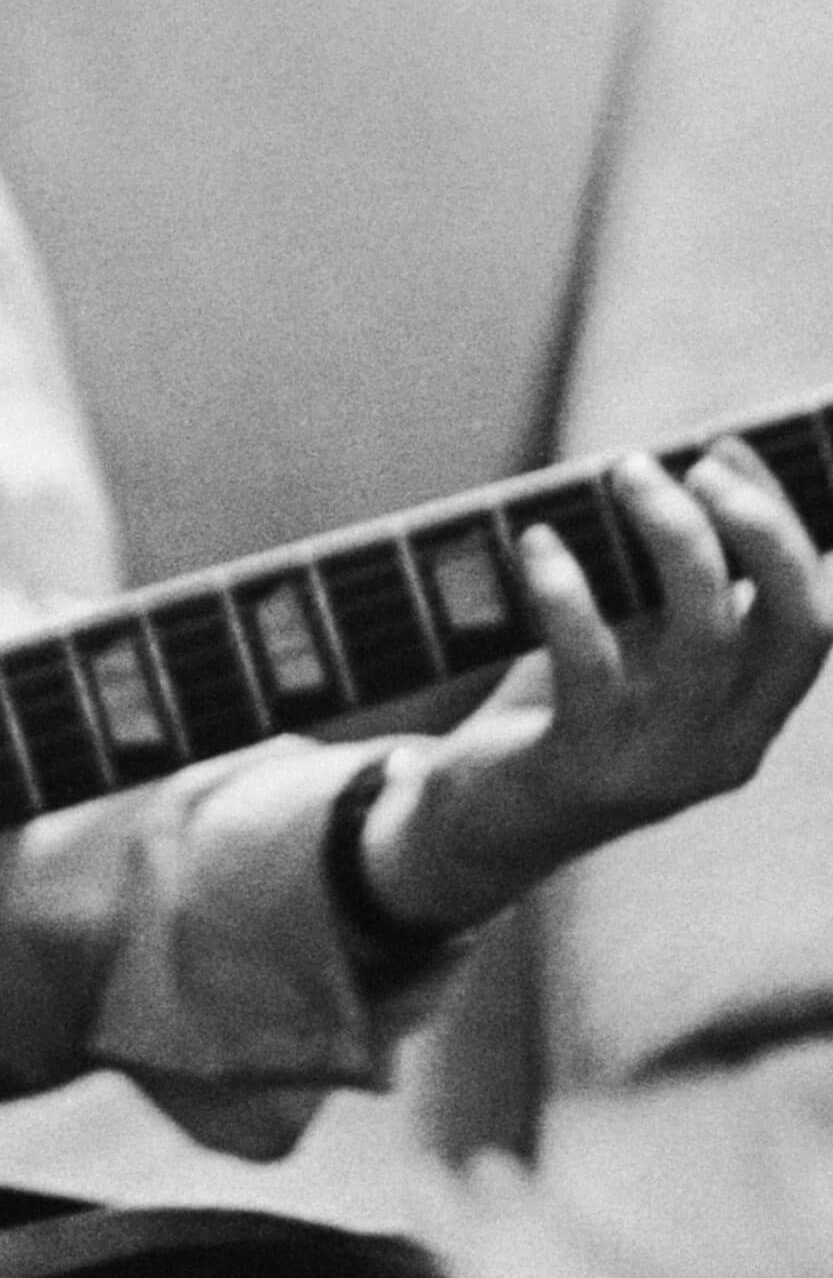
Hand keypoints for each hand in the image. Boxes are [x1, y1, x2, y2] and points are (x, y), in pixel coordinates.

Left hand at [358, 438, 832, 935]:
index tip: (730, 450)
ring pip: (704, 636)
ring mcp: (663, 764)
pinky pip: (592, 664)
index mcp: (753, 717)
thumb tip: (673, 477)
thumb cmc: (555, 716)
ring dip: (669, 538)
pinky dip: (568, 591)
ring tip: (619, 474)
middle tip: (693, 463)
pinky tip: (537, 541)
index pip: (814, 620)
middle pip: (794, 626)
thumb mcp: (628, 655)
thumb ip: (660, 595)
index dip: (787, 528)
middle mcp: (728, 746)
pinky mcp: (585, 767)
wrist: (479, 826)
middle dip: (760, 530)